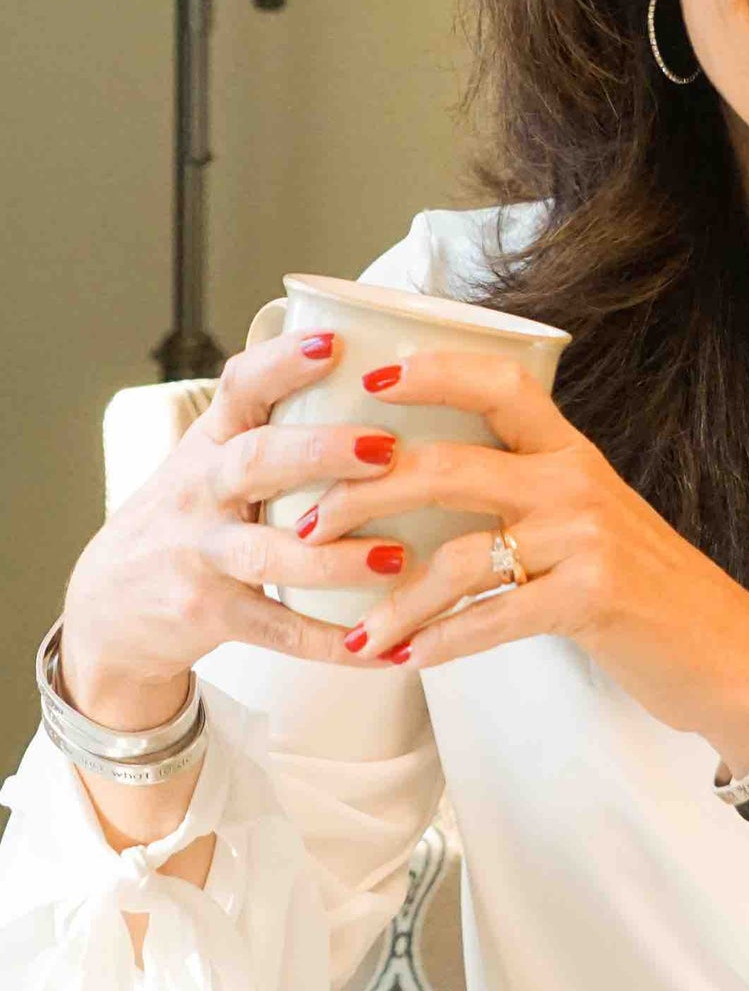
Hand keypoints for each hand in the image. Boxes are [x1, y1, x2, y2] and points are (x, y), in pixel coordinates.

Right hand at [58, 328, 413, 717]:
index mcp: (213, 441)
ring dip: (336, 558)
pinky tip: (380, 647)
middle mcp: (203, 491)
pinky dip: (328, 642)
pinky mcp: (210, 615)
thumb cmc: (190, 515)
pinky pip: (276, 630)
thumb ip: (277, 418)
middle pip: (255, 462)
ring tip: (397, 556)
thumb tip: (379, 363)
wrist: (108, 605)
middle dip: (321, 452)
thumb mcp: (215, 455)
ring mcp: (202, 556)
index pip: (239, 387)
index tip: (332, 342)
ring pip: (268, 554)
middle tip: (385, 447)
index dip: (282, 363)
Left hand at [306, 349, 748, 744]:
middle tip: (311, 525)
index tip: (369, 382)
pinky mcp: (592, 596)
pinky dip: (442, 642)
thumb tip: (427, 490)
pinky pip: (493, 617)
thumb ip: (524, 495)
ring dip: (396, 598)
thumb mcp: (590, 520)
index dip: (432, 373)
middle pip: (450, 466)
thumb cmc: (645, 586)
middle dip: (367, 494)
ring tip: (358, 630)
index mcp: (571, 451)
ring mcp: (587, 538)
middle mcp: (576, 482)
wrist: (723, 649)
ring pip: (461, 554)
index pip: (500, 383)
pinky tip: (407, 660)